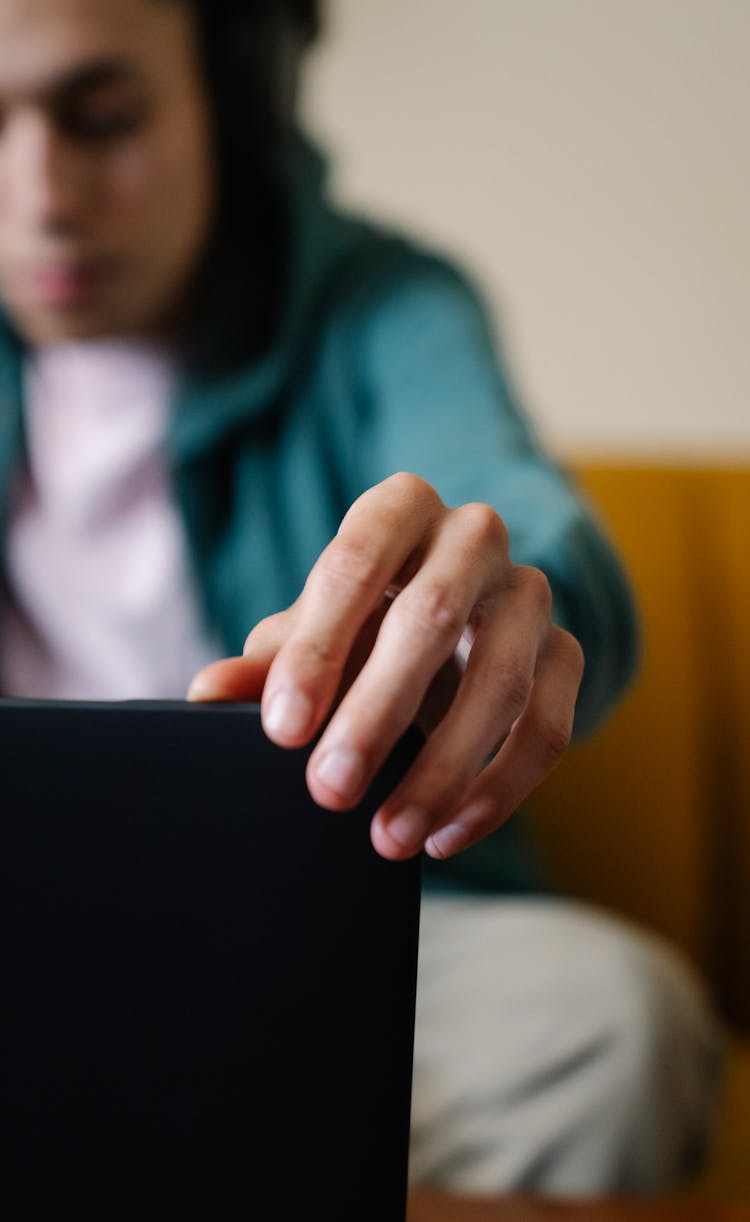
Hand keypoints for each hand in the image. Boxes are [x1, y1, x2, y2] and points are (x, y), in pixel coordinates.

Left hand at [187, 473, 583, 860]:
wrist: (447, 629)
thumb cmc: (363, 622)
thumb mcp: (312, 633)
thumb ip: (266, 663)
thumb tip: (207, 695)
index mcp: (400, 508)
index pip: (355, 564)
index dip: (318, 648)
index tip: (281, 730)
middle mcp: (475, 537)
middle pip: (430, 619)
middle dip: (376, 713)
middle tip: (329, 790)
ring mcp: (529, 595)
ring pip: (501, 683)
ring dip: (442, 770)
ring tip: (387, 837)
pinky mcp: (566, 654)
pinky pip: (548, 729)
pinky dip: (497, 792)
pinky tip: (443, 837)